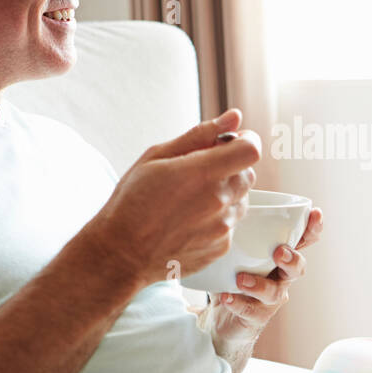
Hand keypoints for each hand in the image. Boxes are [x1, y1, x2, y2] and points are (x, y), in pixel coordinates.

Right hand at [88, 108, 260, 287]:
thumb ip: (200, 135)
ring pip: (241, 199)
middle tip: (200, 172)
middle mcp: (219, 201)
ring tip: (190, 200)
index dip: (244, 141)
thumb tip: (233, 118)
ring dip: (225, 194)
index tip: (231, 142)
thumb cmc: (131, 204)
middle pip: (248, 173)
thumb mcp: (156, 157)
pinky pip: (231, 224)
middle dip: (231, 167)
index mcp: (203, 173)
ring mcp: (223, 228)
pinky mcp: (221, 247)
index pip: (251, 149)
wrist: (120, 254)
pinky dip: (217, 218)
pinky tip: (189, 220)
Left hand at [209, 207, 323, 350]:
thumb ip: (236, 228)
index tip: (315, 213)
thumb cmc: (230, 274)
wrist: (220, 318)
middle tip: (279, 252)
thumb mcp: (232, 248)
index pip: (303, 240)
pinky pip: (251, 310)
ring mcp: (270, 299)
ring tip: (241, 279)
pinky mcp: (256, 317)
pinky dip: (238, 302)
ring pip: (275, 293)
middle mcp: (281, 277)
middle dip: (292, 259)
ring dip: (260, 285)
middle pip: (298, 268)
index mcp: (280, 255)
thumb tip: (228, 197)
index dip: (313, 229)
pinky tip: (226, 296)